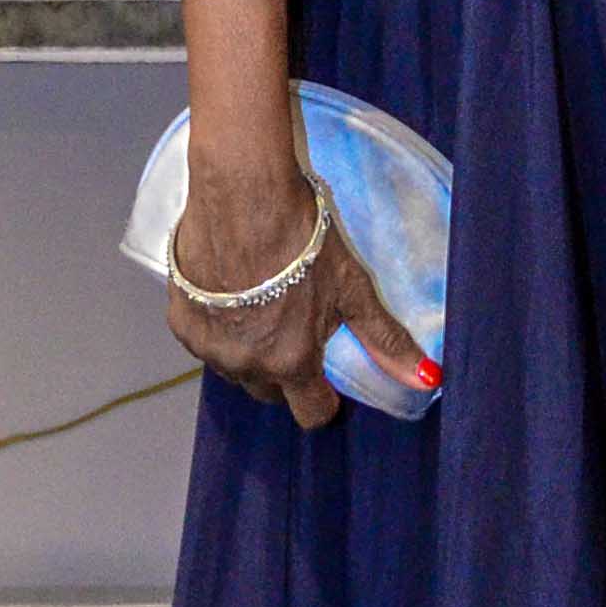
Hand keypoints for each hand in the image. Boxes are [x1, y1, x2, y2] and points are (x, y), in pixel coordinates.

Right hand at [166, 166, 435, 428]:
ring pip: (236, 370)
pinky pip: (206, 344)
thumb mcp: (353, 288)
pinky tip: (233, 294)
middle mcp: (245, 365)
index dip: (325, 398)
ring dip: (251, 351)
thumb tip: (426, 379)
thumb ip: (384, 340)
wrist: (244, 193)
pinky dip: (221, 329)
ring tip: (266, 304)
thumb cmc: (305, 238)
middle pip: (271, 392)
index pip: (311, 413)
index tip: (329, 375)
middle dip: (287, 372)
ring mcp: (208, 346)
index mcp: (290, 363)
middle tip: (297, 328)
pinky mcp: (179, 321)